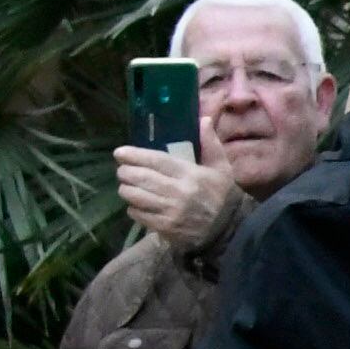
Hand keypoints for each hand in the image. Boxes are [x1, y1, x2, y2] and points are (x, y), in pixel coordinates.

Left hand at [114, 146, 242, 253]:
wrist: (229, 228)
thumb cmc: (222, 194)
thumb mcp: (222, 167)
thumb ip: (210, 143)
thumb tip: (203, 119)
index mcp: (190, 175)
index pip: (155, 161)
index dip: (134, 155)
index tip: (119, 153)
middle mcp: (178, 192)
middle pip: (139, 178)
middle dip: (125, 172)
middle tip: (123, 170)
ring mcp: (169, 212)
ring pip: (134, 196)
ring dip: (127, 189)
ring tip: (129, 186)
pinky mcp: (164, 227)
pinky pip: (137, 214)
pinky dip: (133, 207)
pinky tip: (139, 204)